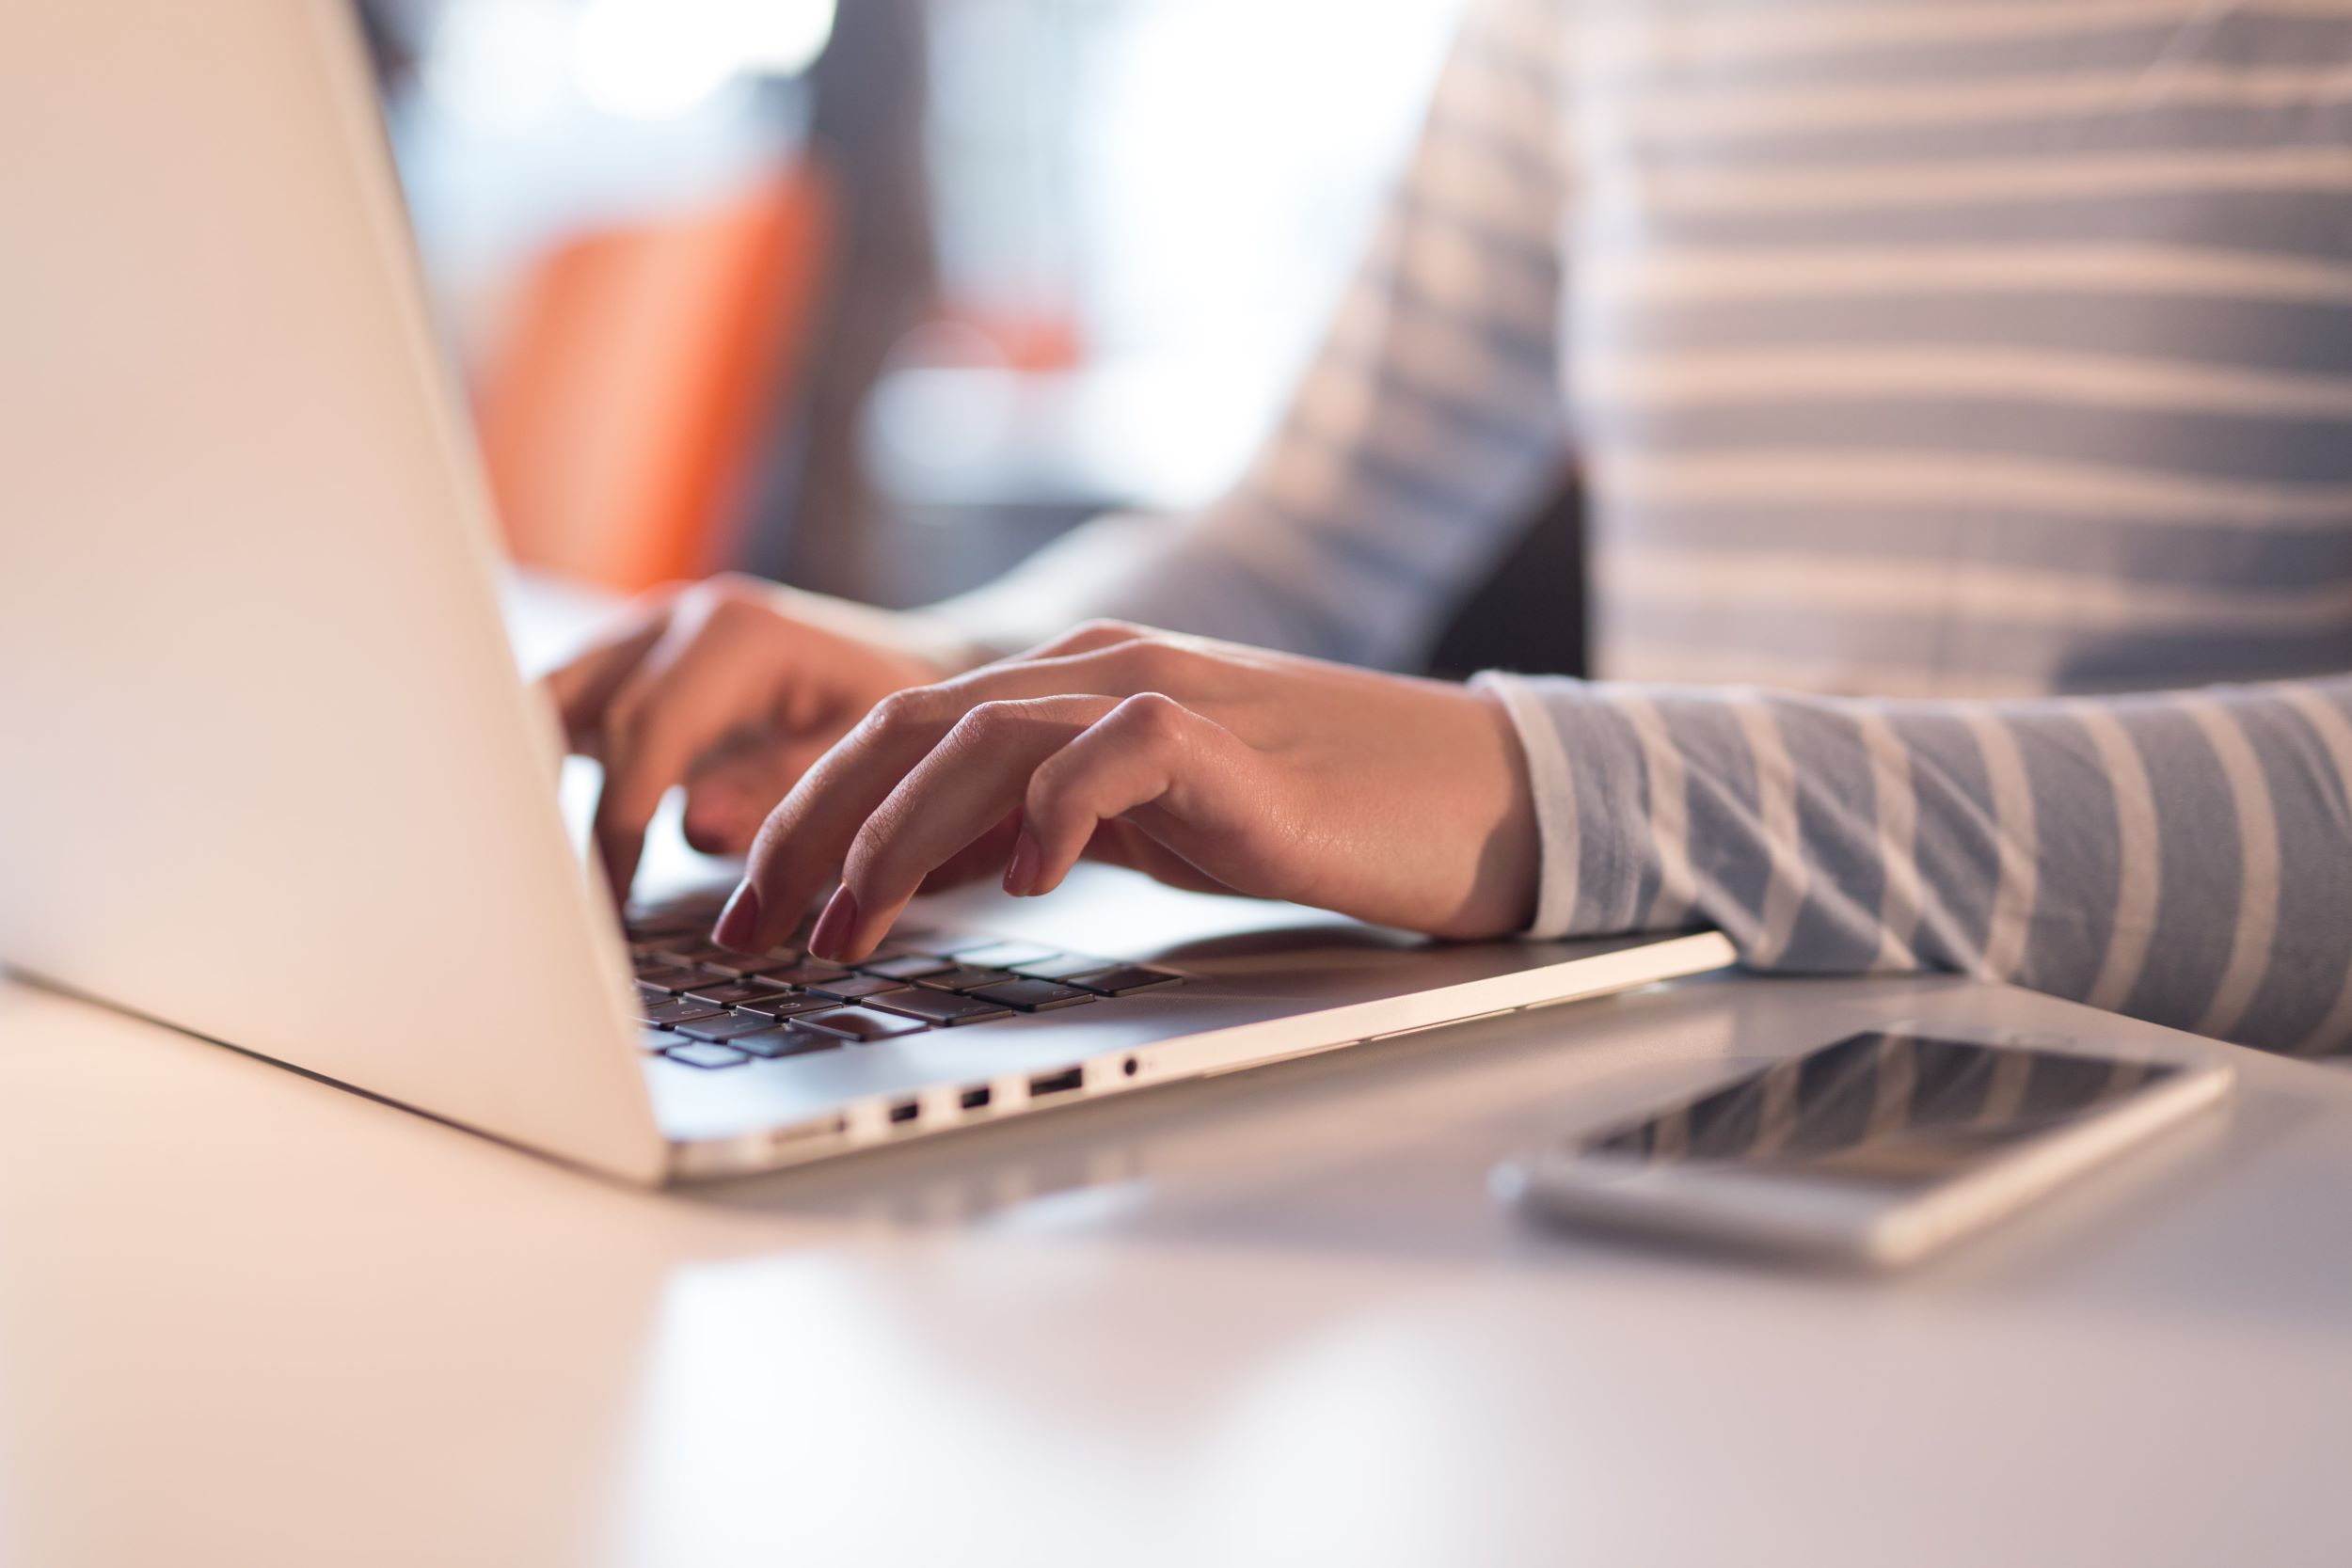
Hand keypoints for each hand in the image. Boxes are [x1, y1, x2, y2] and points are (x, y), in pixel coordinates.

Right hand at [543, 574, 963, 899]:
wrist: (908, 667)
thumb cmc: (891, 717)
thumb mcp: (863, 757)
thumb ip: (782, 791)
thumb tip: (697, 829)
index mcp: (734, 632)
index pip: (642, 731)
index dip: (618, 822)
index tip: (613, 903)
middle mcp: (676, 619)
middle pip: (574, 707)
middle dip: (554, 802)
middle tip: (550, 891)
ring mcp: (645, 633)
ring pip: (550, 699)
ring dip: (537, 775)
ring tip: (534, 865)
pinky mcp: (630, 661)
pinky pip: (566, 708)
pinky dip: (551, 764)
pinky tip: (549, 834)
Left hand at [713, 621, 1540, 958]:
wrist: (1449, 795)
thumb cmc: (1294, 814)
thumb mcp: (1126, 827)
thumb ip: (1024, 829)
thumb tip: (906, 878)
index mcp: (1058, 686)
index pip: (893, 735)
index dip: (804, 818)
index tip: (751, 911)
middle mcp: (1088, 670)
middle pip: (904, 729)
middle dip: (812, 830)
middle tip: (756, 928)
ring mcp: (1153, 693)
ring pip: (978, 738)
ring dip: (894, 838)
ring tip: (851, 925)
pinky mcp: (1219, 740)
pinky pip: (1106, 756)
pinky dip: (1048, 816)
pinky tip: (1021, 886)